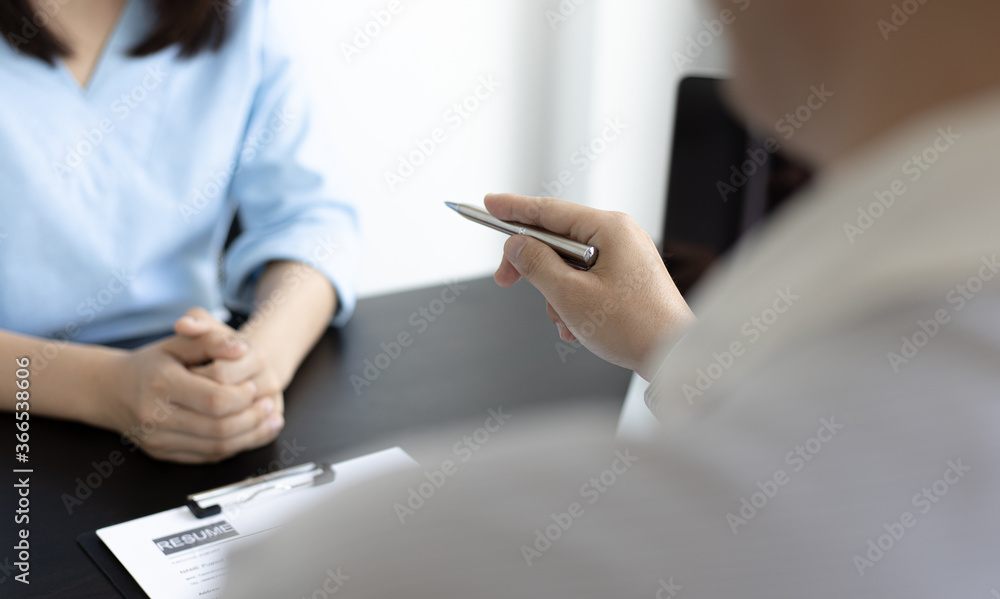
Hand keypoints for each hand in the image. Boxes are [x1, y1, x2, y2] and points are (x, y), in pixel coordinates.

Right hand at [106, 322, 283, 462]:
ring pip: (216, 448)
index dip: (242, 396)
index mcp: (161, 384)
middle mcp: (156, 417)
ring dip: (249, 436)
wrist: (112, 391)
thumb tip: (242, 348)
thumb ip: (211, 340)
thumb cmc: (151, 364)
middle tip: (267, 405)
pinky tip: (248, 434)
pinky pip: (207, 457)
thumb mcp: (178, 342)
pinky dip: (233, 447)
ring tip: (266, 420)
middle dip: (251, 418)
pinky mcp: (164, 455)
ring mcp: (159, 440)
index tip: (253, 387)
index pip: (215, 400)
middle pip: (219, 428)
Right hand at [486, 193, 695, 378]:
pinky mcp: (626, 277)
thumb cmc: (636, 327)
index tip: (489, 205)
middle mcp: (619, 235)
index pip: (549, 210)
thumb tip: (517, 245)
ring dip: (556, 294)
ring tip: (567, 321)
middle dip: (533, 268)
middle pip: (556, 239)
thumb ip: (536, 264)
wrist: (675, 356)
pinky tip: (577, 327)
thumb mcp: (570, 296)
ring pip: (568, 265)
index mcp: (609, 229)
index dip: (513, 209)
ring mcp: (625, 256)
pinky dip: (573, 302)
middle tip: (505, 280)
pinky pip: (585, 279)